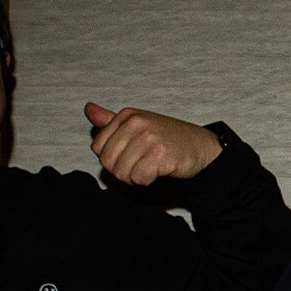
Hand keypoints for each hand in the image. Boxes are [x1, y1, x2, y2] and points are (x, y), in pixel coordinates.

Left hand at [85, 103, 221, 184]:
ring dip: (135, 177)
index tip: (132, 155)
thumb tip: (88, 109)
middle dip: (123, 171)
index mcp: (127, 115)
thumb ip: (111, 121)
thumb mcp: (138, 125)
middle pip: (108, 162)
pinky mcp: (160, 153)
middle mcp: (136, 122)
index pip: (98, 148)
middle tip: (142, 164)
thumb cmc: (169, 139)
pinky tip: (159, 172)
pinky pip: (138, 178)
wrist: (202, 148)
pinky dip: (147, 181)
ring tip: (151, 167)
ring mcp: (148, 136)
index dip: (114, 158)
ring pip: (121, 172)